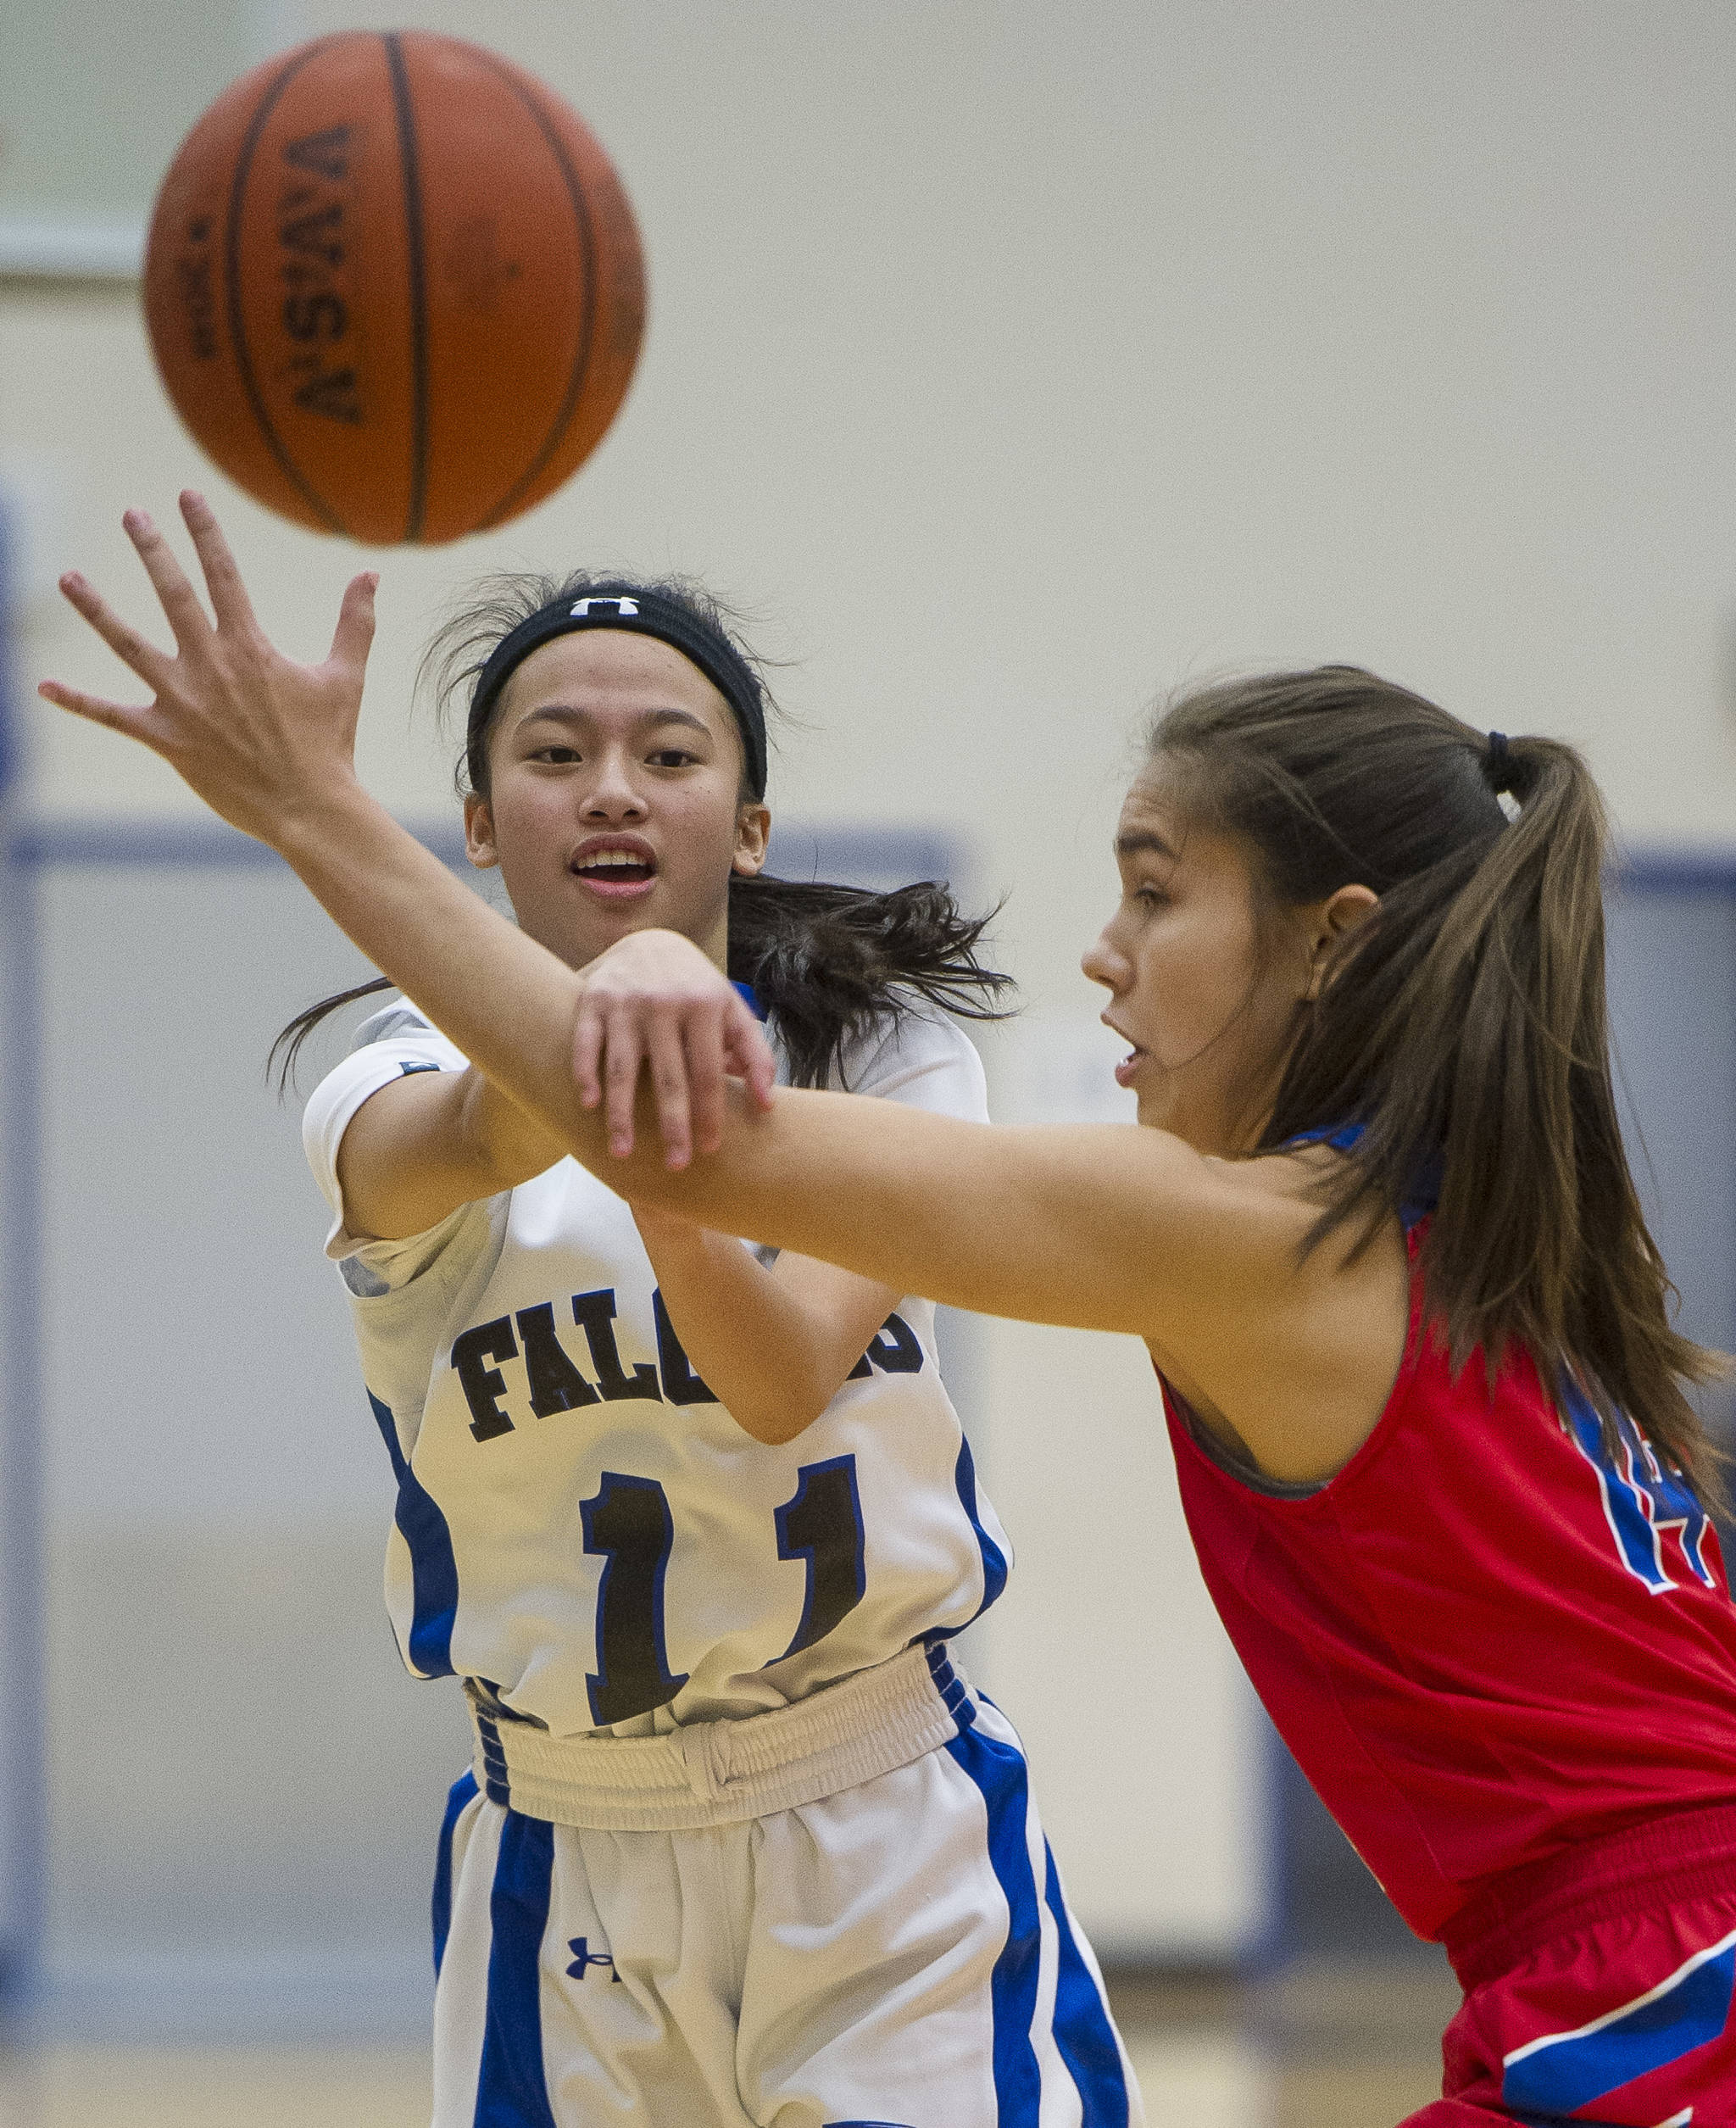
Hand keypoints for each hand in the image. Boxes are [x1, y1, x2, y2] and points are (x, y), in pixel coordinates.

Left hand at [38, 491, 376, 847]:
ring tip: (67, 578)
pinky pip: (113, 716)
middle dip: (151, 549)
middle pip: (172, 594)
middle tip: (132, 514)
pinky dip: (78, 702)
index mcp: (250, 647)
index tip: (186, 496)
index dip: (204, 531)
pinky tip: (44, 687)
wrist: (309, 807)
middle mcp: (210, 666)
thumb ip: (354, 622)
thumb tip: (371, 574)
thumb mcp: (345, 677)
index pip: (223, 574)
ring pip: (128, 645)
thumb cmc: (329, 744)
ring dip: (96, 610)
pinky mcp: (167, 738)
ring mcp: (183, 701)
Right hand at [573, 929, 777, 1167]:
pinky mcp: (594, 1001)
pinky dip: (585, 1074)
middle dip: (673, 1124)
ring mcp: (627, 1002)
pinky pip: (587, 1044)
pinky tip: (588, 1105)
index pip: (709, 1071)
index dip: (710, 1113)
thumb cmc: (697, 988)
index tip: (709, 1149)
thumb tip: (767, 1106)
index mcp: (705, 1005)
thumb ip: (753, 1052)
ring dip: (621, 1113)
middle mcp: (666, 1003)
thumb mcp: (731, 1010)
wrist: (649, 941)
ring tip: (622, 1152)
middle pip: (670, 1076)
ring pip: (623, 1068)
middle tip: (676, 1165)